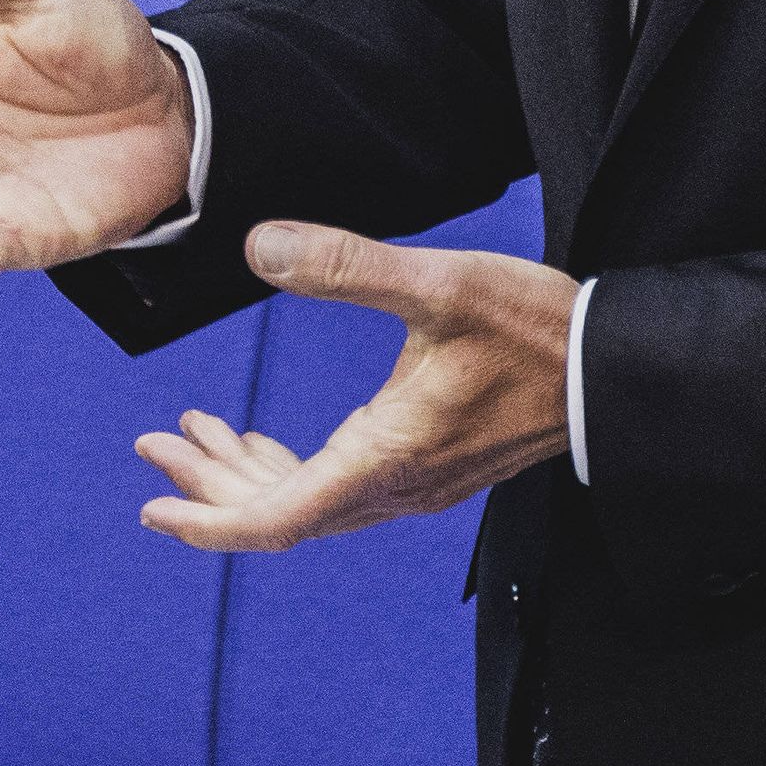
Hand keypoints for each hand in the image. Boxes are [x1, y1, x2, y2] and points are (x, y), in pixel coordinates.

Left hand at [132, 223, 574, 550]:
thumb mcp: (439, 284)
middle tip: (154, 442)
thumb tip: (259, 246)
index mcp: (386, 459)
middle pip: (282, 513)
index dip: (208, 519)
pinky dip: (291, 468)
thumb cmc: (535, 330)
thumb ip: (346, 265)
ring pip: (310, 501)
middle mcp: (395, 487)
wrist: (613, 370)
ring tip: (195, 431)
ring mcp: (415, 483)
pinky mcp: (431, 467)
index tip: (153, 509)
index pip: (277, 518)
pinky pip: (340, 488)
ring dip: (247, 475)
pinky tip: (270, 439)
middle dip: (210, 485)